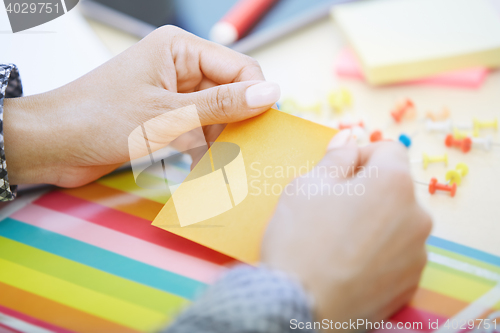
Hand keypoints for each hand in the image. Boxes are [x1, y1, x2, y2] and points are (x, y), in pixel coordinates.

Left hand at [4, 26, 279, 186]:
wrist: (53, 145)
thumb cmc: (100, 120)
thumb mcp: (168, 115)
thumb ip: (221, 105)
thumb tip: (270, 93)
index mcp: (180, 50)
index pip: (239, 67)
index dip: (256, 97)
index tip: (267, 129)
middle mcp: (181, 67)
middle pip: (230, 92)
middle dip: (239, 123)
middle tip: (248, 152)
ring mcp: (174, 93)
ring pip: (217, 115)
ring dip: (222, 140)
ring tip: (225, 165)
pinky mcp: (166, 117)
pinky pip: (199, 130)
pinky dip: (205, 149)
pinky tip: (205, 168)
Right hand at [261, 130, 431, 329]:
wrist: (299, 306)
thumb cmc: (300, 239)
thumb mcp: (307, 185)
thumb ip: (335, 157)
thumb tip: (349, 137)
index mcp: (393, 183)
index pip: (387, 149)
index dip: (359, 156)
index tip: (337, 174)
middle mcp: (417, 215)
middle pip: (393, 187)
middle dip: (366, 190)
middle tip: (331, 209)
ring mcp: (417, 253)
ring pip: (395, 221)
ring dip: (373, 221)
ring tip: (338, 240)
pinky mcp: (410, 282)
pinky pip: (396, 253)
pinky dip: (377, 251)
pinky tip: (348, 262)